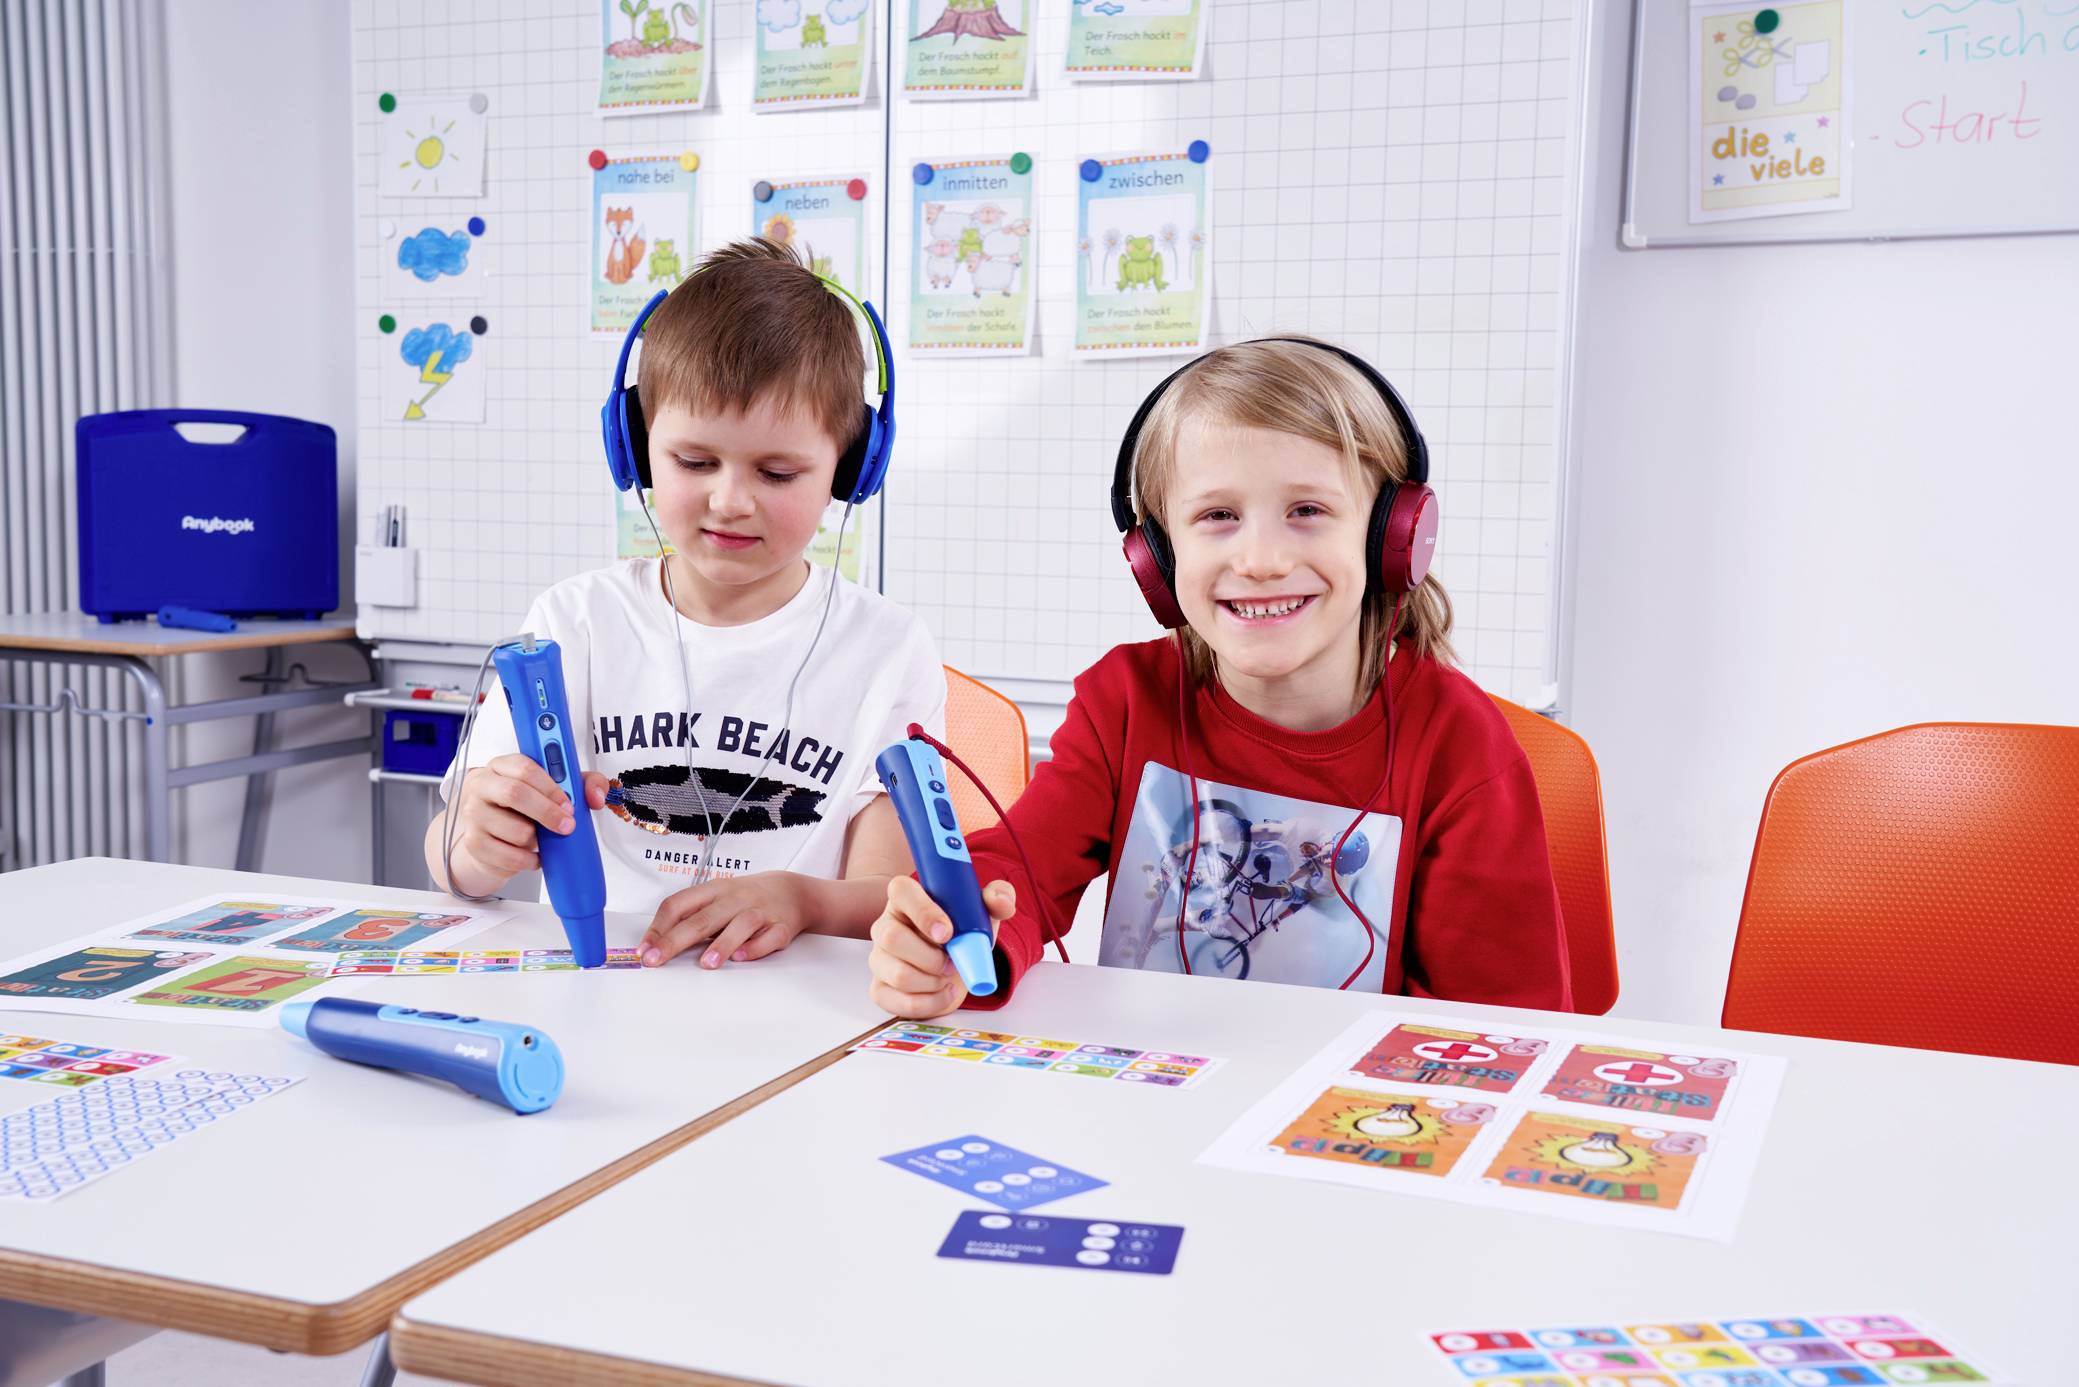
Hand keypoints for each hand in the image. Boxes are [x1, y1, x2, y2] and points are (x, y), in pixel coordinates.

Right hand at [446, 756, 606, 892]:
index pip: (524, 767)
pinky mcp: (473, 843)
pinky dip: (529, 860)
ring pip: (516, 830)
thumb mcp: (553, 790)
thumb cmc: (522, 808)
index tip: (568, 803)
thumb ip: (581, 784)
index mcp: (501, 766)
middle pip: (515, 793)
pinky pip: (510, 857)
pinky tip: (533, 855)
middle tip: (567, 826)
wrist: (489, 837)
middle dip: (548, 812)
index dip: (550, 786)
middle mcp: (482, 786)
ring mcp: (473, 815)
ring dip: (538, 840)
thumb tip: (596, 796)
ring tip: (540, 838)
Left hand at [641, 872, 809, 968]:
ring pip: (741, 924)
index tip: (645, 950)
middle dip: (676, 940)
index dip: (659, 927)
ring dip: (722, 944)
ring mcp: (760, 911)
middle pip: (703, 918)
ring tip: (706, 964)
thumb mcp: (716, 899)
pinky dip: (756, 948)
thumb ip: (690, 917)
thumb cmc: (745, 899)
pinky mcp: (781, 926)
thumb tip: (656, 943)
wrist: (793, 891)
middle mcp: (735, 898)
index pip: (679, 904)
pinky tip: (742, 957)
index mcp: (713, 890)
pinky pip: (770, 937)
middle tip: (656, 960)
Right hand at [867, 876, 1014, 1018]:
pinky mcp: (880, 989)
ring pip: (899, 974)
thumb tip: (1001, 902)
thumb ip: (998, 897)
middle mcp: (885, 926)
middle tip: (953, 962)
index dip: (923, 911)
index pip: (901, 891)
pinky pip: (899, 1002)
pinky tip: (943, 992)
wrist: (956, 964)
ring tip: (948, 977)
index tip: (948, 932)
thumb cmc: (963, 931)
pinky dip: (931, 1003)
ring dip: (933, 982)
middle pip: (893, 938)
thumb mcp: (983, 911)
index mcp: (906, 898)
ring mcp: (879, 958)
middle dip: (931, 957)